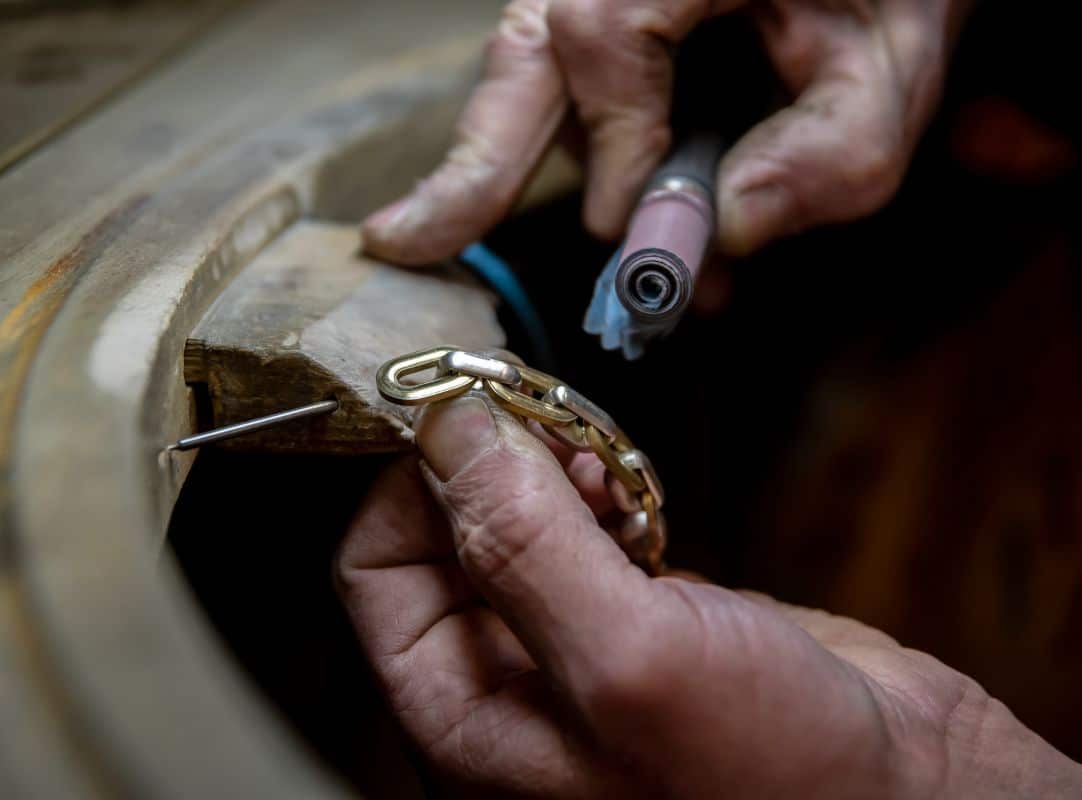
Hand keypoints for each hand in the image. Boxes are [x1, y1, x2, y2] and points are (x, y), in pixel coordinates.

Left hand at [335, 395, 1080, 796]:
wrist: (909, 798)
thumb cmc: (770, 779)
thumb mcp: (627, 661)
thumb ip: (525, 543)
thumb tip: (446, 428)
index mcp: (466, 717)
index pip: (378, 574)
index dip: (410, 485)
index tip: (460, 414)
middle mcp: (510, 681)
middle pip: (448, 537)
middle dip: (488, 465)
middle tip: (537, 414)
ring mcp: (578, 641)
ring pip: (520, 522)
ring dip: (547, 470)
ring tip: (592, 452)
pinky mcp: (644, 613)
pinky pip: (587, 528)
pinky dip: (601, 491)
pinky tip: (631, 486)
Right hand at [360, 0, 977, 263]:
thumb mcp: (892, 69)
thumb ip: (824, 156)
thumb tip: (716, 236)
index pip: (600, 33)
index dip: (613, 141)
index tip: (640, 236)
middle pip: (518, 56)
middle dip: (471, 166)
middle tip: (397, 243)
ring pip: (538, 78)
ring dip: (570, 178)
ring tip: (626, 264)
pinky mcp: (610, 15)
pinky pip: (568, 85)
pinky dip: (589, 158)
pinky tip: (633, 218)